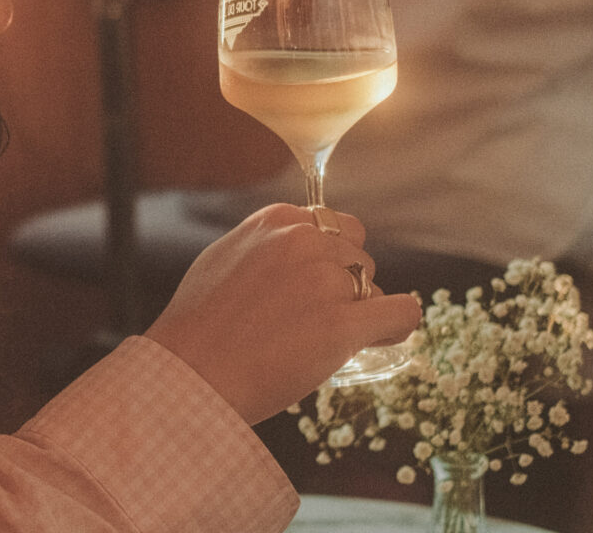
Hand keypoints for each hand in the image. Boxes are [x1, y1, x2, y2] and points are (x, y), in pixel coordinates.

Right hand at [143, 204, 420, 423]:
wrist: (191, 372)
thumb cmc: (198, 325)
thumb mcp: (224, 258)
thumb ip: (266, 245)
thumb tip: (300, 249)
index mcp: (275, 220)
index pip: (334, 224)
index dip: (330, 258)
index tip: (314, 286)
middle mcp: (304, 241)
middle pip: (358, 256)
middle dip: (346, 286)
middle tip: (316, 321)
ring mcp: (325, 281)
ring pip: (376, 288)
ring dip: (362, 312)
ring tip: (330, 341)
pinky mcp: (343, 325)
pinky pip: (401, 314)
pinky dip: (397, 327)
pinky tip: (379, 340)